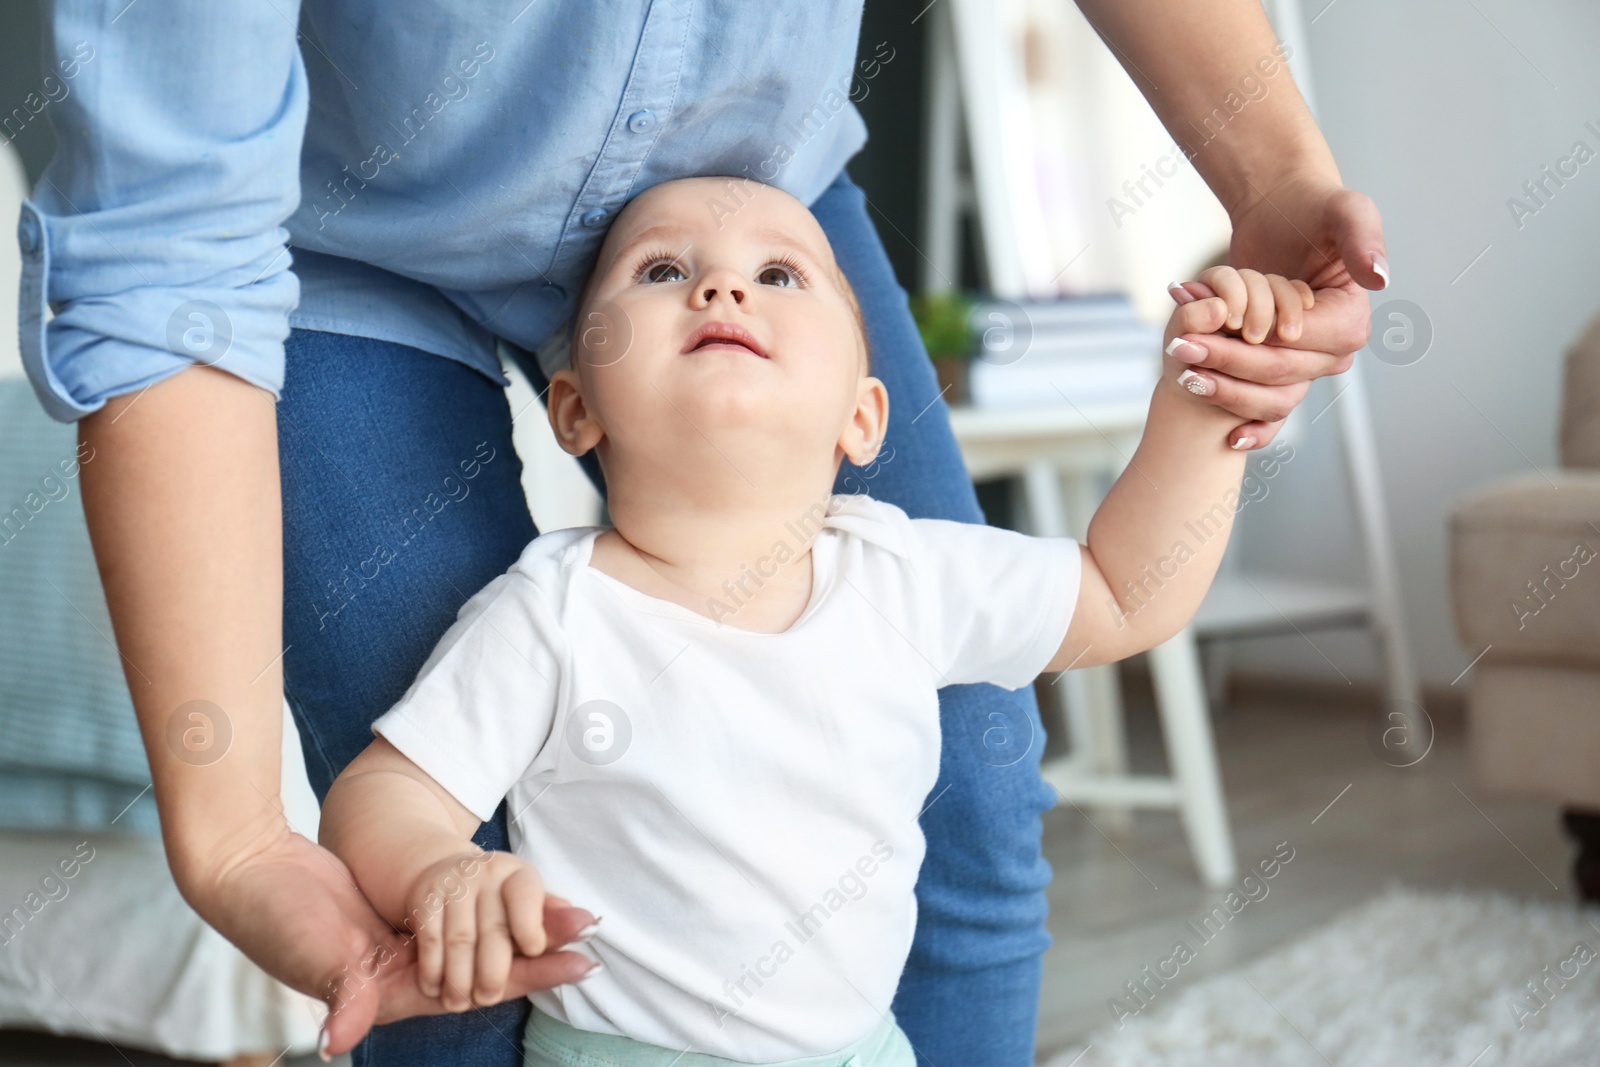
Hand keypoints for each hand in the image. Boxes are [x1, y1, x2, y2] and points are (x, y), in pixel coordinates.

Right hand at [193, 828, 597, 1058]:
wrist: (252, 871)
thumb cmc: (277, 918)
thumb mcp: (316, 954)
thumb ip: (338, 994)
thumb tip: (338, 1040)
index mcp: (394, 990)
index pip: (482, 987)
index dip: (533, 975)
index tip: (583, 962)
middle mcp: (407, 972)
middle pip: (492, 966)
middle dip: (544, 952)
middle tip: (595, 932)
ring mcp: (405, 943)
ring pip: (482, 940)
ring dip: (525, 928)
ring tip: (575, 916)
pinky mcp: (398, 914)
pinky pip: (460, 914)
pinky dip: (492, 906)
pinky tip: (521, 899)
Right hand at [405, 849, 554, 1013]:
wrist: (441, 878)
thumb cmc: (495, 907)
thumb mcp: (523, 913)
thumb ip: (552, 926)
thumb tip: (589, 925)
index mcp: (519, 875)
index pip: (525, 895)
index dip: (530, 924)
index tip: (533, 950)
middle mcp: (487, 872)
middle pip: (493, 928)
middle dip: (492, 969)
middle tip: (489, 997)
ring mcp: (455, 882)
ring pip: (460, 939)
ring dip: (460, 976)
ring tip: (461, 1002)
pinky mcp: (426, 895)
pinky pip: (430, 937)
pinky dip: (433, 967)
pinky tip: (435, 987)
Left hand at [1170, 170, 1387, 448]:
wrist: (1281, 212)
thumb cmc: (1313, 207)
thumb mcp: (1344, 211)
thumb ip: (1362, 238)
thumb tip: (1379, 278)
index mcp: (1351, 321)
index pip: (1297, 344)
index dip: (1253, 341)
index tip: (1213, 329)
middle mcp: (1333, 351)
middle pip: (1275, 371)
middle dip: (1225, 361)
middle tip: (1178, 347)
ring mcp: (1305, 364)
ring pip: (1266, 394)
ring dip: (1222, 387)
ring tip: (1179, 367)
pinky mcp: (1278, 366)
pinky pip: (1268, 405)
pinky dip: (1250, 420)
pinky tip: (1230, 438)